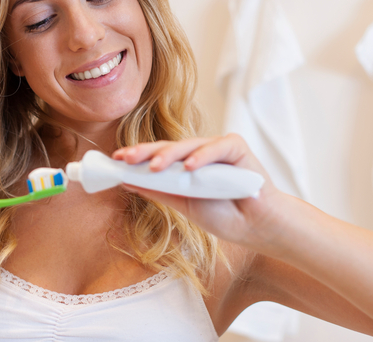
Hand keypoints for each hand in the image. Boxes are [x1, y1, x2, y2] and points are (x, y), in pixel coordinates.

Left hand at [112, 134, 284, 247]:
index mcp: (184, 165)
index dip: (137, 157)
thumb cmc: (223, 215)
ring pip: (188, 145)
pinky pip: (217, 148)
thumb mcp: (184, 204)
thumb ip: (159, 191)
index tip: (115, 160)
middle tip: (125, 157)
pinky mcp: (236, 147)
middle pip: (168, 147)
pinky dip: (203, 156)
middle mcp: (198, 153)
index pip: (157, 156)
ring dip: (170, 156)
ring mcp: (217, 148)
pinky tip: (190, 166)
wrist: (257, 227)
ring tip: (154, 167)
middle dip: (145, 152)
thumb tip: (126, 180)